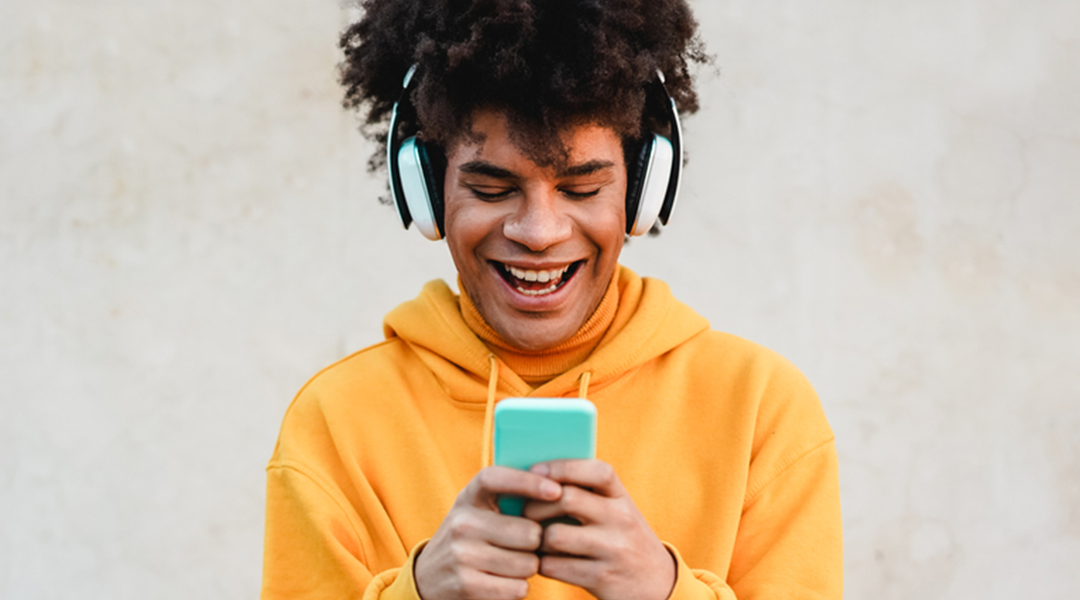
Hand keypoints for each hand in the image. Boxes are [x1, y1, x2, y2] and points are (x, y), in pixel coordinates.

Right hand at [415, 466, 562, 599]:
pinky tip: (502, 582)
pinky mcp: (466, 585)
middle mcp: (462, 523)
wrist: (429, 578)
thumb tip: (558, 489)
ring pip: (527, 564)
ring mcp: (462, 555)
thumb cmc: (469, 539)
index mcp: (468, 497)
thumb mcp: (477, 510)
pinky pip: (517, 588)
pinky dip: (517, 588)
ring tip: (510, 564)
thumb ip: (508, 497)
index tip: (556, 490)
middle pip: (529, 533)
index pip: (496, 479)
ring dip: (527, 568)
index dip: (528, 482)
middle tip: (524, 545)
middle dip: (536, 543)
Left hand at [522, 460, 676, 599]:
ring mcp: (613, 550)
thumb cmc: (622, 540)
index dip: (562, 467)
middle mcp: (621, 520)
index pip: (596, 471)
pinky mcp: (601, 578)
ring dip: (536, 539)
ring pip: (555, 535)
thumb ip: (587, 495)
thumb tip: (534, 479)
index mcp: (622, 498)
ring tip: (536, 540)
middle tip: (526, 513)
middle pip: (566, 498)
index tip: (536, 472)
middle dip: (536, 505)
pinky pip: (554, 567)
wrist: (657, 584)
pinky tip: (545, 561)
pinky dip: (541, 564)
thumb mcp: (616, 512)